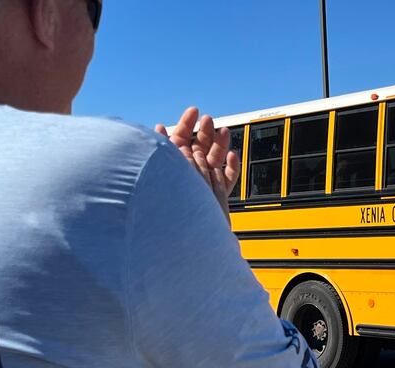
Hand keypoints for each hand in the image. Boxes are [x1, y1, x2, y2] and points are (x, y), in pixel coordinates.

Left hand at [155, 107, 239, 223]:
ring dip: (220, 144)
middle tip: (209, 120)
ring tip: (224, 131)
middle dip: (204, 131)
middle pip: (199, 147)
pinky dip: (232, 166)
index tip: (194, 111)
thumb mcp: (166, 166)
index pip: (179, 139)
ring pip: (215, 159)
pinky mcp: (218, 195)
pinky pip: (228, 178)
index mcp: (172, 165)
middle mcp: (188, 173)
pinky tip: (233, 155)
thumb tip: (161, 128)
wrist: (181, 231)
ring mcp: (204, 184)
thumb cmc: (165, 200)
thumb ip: (166, 149)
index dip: (186, 123)